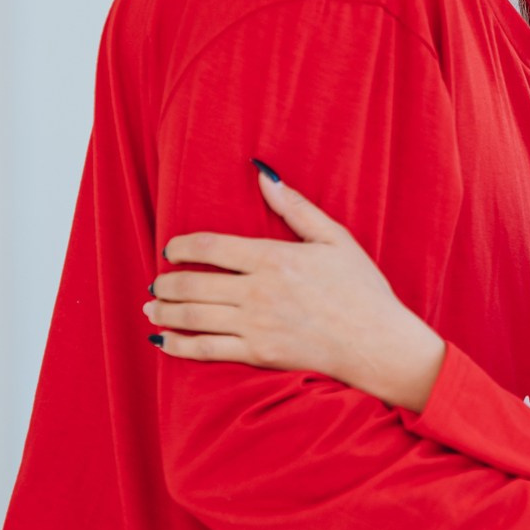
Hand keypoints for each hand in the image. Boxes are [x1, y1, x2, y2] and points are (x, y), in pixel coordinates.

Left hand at [147, 168, 446, 410]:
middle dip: (167, 283)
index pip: (210, 246)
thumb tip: (264, 176)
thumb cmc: (362, 289)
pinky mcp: (257, 354)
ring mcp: (255, 325)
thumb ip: (296, 208)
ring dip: (164, 312)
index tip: (172, 249)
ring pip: (192, 316)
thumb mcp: (335, 239)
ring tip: (151, 309)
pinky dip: (178, 345)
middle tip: (156, 283)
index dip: (182, 246)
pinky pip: (206, 349)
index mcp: (273, 257)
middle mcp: (257, 291)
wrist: (377, 343)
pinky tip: (163, 341)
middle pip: (193, 283)